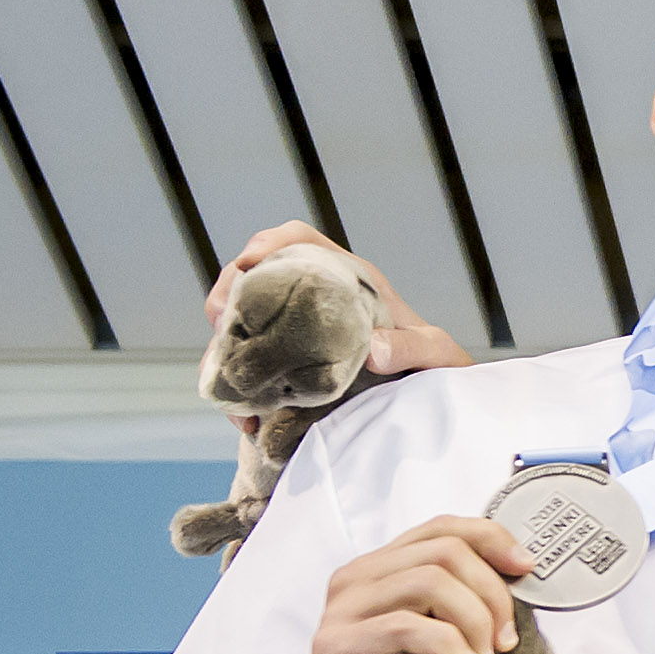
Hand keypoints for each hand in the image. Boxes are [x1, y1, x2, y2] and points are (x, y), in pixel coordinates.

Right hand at [209, 226, 472, 415]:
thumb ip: (412, 348)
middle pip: (252, 275)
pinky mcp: (282, 362)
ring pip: (238, 318)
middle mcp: (311, 295)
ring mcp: (291, 327)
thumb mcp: (433, 352)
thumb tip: (374, 351)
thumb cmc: (431, 364)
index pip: (298, 239)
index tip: (249, 262)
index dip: (269, 243)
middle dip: (227, 292)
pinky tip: (243, 414)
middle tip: (221, 323)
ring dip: (222, 340)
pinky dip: (235, 383)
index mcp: (346, 277)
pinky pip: (245, 362)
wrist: (425, 395)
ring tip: (223, 372)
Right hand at [279, 517, 531, 653]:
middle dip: (492, 593)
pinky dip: (449, 648)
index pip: (442, 527)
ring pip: (430, 582)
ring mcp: (341, 611)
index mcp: (381, 568)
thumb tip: (524, 584)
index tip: (528, 568)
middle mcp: (356, 579)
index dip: (492, 538)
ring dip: (474, 621)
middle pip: (445, 552)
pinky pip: (407, 628)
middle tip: (507, 641)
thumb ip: (462, 607)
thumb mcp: (434, 640)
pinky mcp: (336, 647)